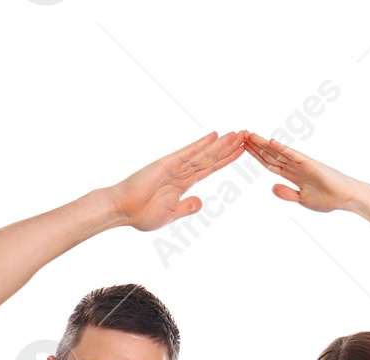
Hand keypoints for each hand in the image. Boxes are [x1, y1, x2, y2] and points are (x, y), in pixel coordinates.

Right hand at [106, 131, 246, 231]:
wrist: (123, 211)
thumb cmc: (142, 214)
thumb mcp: (171, 214)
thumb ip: (186, 207)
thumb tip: (201, 203)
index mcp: (183, 183)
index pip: (210, 168)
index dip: (226, 159)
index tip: (241, 152)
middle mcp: (182, 171)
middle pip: (210, 157)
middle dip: (229, 147)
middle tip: (247, 135)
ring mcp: (175, 166)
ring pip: (203, 153)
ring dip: (221, 144)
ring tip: (238, 135)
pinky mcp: (167, 164)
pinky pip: (188, 152)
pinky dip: (202, 144)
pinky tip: (215, 135)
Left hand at [243, 131, 362, 212]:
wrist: (346, 198)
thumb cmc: (328, 198)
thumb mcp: (302, 200)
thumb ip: (287, 193)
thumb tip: (272, 188)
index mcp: (292, 175)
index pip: (269, 163)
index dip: (256, 155)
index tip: (242, 147)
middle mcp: (295, 166)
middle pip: (270, 154)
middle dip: (255, 145)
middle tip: (240, 134)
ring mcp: (302, 164)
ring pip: (278, 152)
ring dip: (263, 143)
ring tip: (249, 134)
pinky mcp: (310, 164)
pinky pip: (294, 155)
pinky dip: (283, 149)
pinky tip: (272, 142)